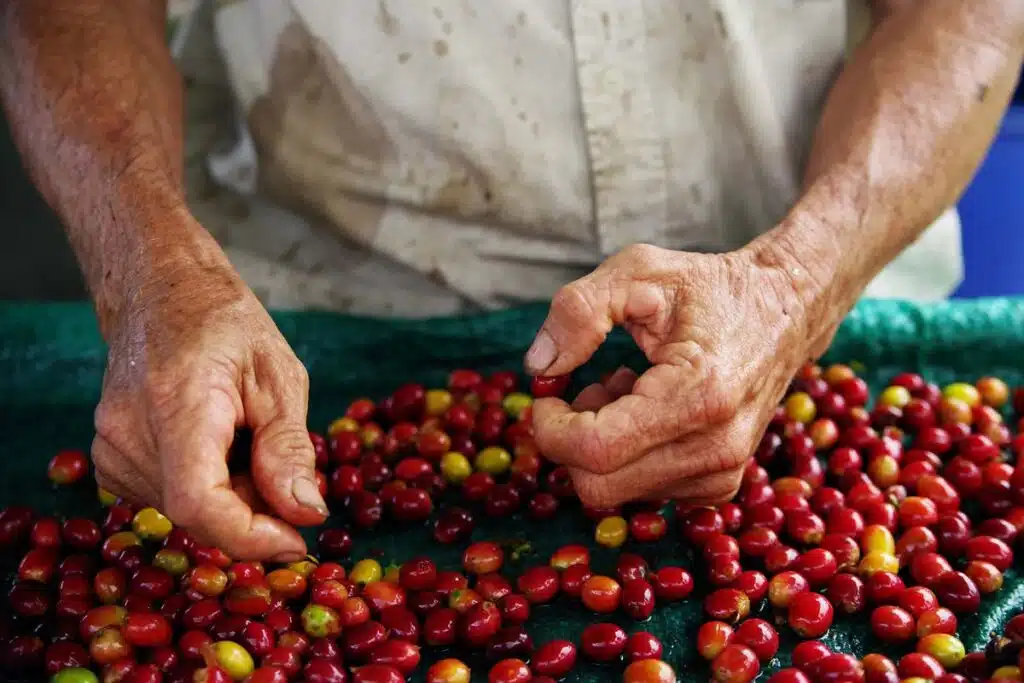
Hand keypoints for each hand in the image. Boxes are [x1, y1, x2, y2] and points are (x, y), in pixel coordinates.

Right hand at [91, 251, 326, 561]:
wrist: (160, 294)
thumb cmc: (227, 328)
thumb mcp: (279, 378)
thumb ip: (289, 449)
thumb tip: (307, 515)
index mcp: (176, 405)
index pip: (198, 503)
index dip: (250, 537)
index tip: (295, 542)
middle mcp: (128, 434)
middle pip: (199, 512)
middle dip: (254, 509)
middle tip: (282, 466)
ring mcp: (111, 450)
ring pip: (188, 511)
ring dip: (233, 495)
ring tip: (246, 437)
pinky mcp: (109, 462)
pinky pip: (171, 499)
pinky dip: (210, 487)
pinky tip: (220, 445)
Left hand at [526, 243, 823, 507]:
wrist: (786, 309)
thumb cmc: (709, 288)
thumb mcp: (637, 272)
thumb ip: (578, 311)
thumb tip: (539, 367)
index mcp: (698, 394)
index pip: (595, 450)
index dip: (551, 428)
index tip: (546, 394)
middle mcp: (717, 447)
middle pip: (598, 484)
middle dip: (571, 440)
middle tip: (587, 389)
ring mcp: (723, 473)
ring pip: (618, 491)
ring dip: (602, 444)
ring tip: (627, 388)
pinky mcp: (720, 486)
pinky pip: (643, 491)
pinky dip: (627, 457)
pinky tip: (646, 411)